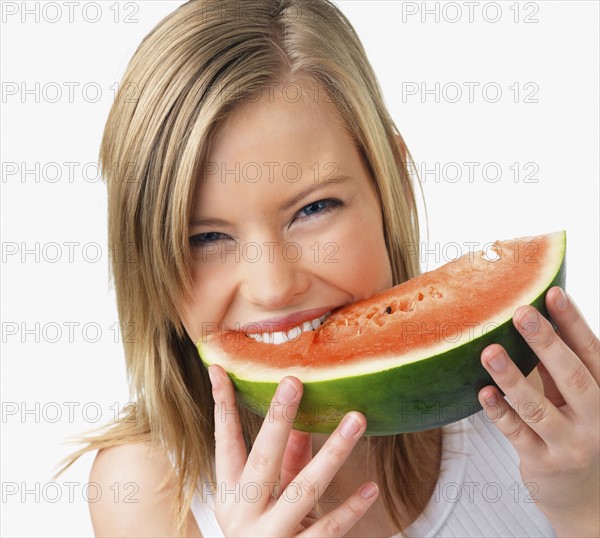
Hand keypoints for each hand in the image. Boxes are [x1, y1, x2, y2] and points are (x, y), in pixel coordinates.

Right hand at [208, 364, 378, 536]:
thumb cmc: (263, 527)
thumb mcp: (263, 494)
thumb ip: (283, 459)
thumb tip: (303, 419)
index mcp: (231, 490)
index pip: (225, 440)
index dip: (223, 404)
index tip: (222, 369)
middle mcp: (244, 511)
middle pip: (263, 457)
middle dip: (278, 418)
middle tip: (294, 381)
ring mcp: (270, 534)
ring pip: (304, 489)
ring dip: (333, 452)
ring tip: (356, 421)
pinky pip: (327, 529)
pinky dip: (350, 508)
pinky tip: (371, 488)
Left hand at [478, 286, 599, 536]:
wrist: (590, 502)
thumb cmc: (580, 435)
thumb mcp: (580, 402)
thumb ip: (560, 370)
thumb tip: (536, 323)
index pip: (591, 353)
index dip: (572, 322)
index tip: (552, 293)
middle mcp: (594, 420)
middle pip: (570, 376)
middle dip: (545, 343)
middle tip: (520, 313)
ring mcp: (569, 444)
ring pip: (537, 407)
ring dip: (512, 377)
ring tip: (489, 351)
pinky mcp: (543, 464)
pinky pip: (517, 434)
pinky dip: (500, 412)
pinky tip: (484, 393)